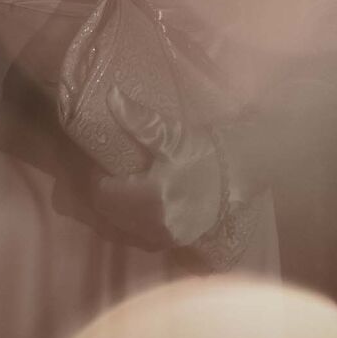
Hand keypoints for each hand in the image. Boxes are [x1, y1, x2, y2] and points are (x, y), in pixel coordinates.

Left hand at [88, 86, 226, 250]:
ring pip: (122, 229)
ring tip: (122, 189)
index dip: (97, 177)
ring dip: (115, 212)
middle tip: (111, 174)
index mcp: (150, 197)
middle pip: (108, 215)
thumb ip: (137, 119)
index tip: (104, 163)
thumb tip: (110, 95)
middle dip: (103, 195)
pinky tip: (137, 208)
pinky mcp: (176, 242)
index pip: (102, 194)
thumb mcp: (170, 134)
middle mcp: (155, 224)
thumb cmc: (204, 151)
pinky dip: (132, 225)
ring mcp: (166, 237)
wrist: (239, 173)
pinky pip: (140, 239)